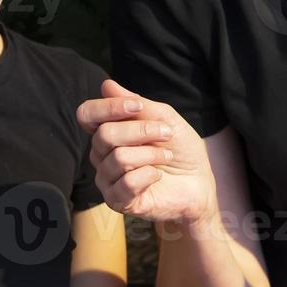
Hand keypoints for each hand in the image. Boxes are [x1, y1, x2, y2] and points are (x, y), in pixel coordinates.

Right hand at [76, 79, 216, 226]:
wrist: (198, 183)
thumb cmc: (180, 149)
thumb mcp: (165, 119)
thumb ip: (136, 104)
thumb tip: (107, 85)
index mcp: (108, 131)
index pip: (87, 114)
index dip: (108, 107)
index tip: (138, 106)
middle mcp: (101, 155)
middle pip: (105, 135)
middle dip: (141, 131)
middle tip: (167, 133)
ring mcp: (107, 179)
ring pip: (119, 158)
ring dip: (152, 154)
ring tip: (166, 155)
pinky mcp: (118, 201)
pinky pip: (127, 183)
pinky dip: (150, 174)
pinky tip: (158, 175)